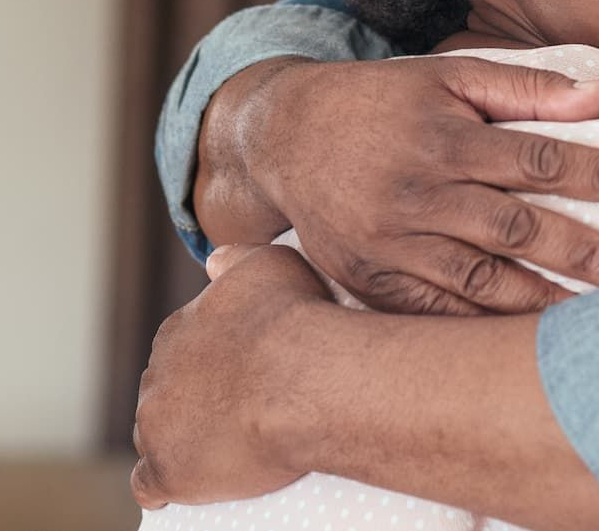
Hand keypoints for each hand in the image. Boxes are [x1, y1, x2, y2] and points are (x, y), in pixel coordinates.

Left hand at [131, 245, 326, 508]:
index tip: (237, 367)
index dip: (209, 359)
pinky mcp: (167, 470)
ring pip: (156, 435)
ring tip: (220, 443)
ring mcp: (157, 424)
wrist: (304, 375)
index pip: (180, 347)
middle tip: (236, 405)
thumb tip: (214, 259)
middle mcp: (157, 374)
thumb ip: (235, 260)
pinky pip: (148, 484)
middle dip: (192, 398)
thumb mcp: (269, 264)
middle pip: (166, 391)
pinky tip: (183, 483)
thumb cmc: (295, 318)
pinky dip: (164, 485)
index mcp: (178, 330)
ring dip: (180, 438)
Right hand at [197, 55, 598, 314]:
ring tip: (598, 318)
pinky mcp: (369, 283)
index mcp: (444, 137)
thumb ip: (530, 88)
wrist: (284, 136)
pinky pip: (433, 314)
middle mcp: (417, 194)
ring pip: (478, 282)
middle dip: (583, 248)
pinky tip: (525, 342)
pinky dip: (480, 330)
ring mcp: (390, 245)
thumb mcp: (451, 75)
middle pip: (515, 227)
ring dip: (543, 301)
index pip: (538, 159)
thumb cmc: (384, 100)